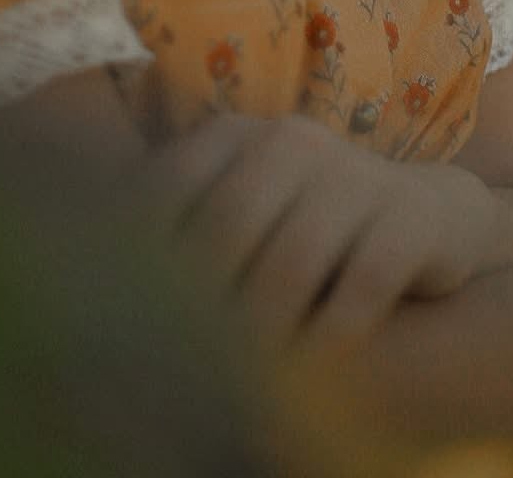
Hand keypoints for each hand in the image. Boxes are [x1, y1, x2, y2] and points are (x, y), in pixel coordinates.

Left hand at [124, 110, 504, 361]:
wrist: (423, 217)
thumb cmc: (305, 224)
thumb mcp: (241, 206)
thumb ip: (181, 228)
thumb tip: (89, 289)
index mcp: (236, 135)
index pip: (170, 187)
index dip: (143, 253)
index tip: (124, 316)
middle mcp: (291, 143)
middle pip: (229, 226)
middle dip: (204, 301)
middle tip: (184, 361)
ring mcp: (353, 175)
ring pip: (294, 261)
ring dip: (267, 331)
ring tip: (246, 378)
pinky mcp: (408, 220)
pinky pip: (363, 284)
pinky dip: (333, 335)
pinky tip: (315, 363)